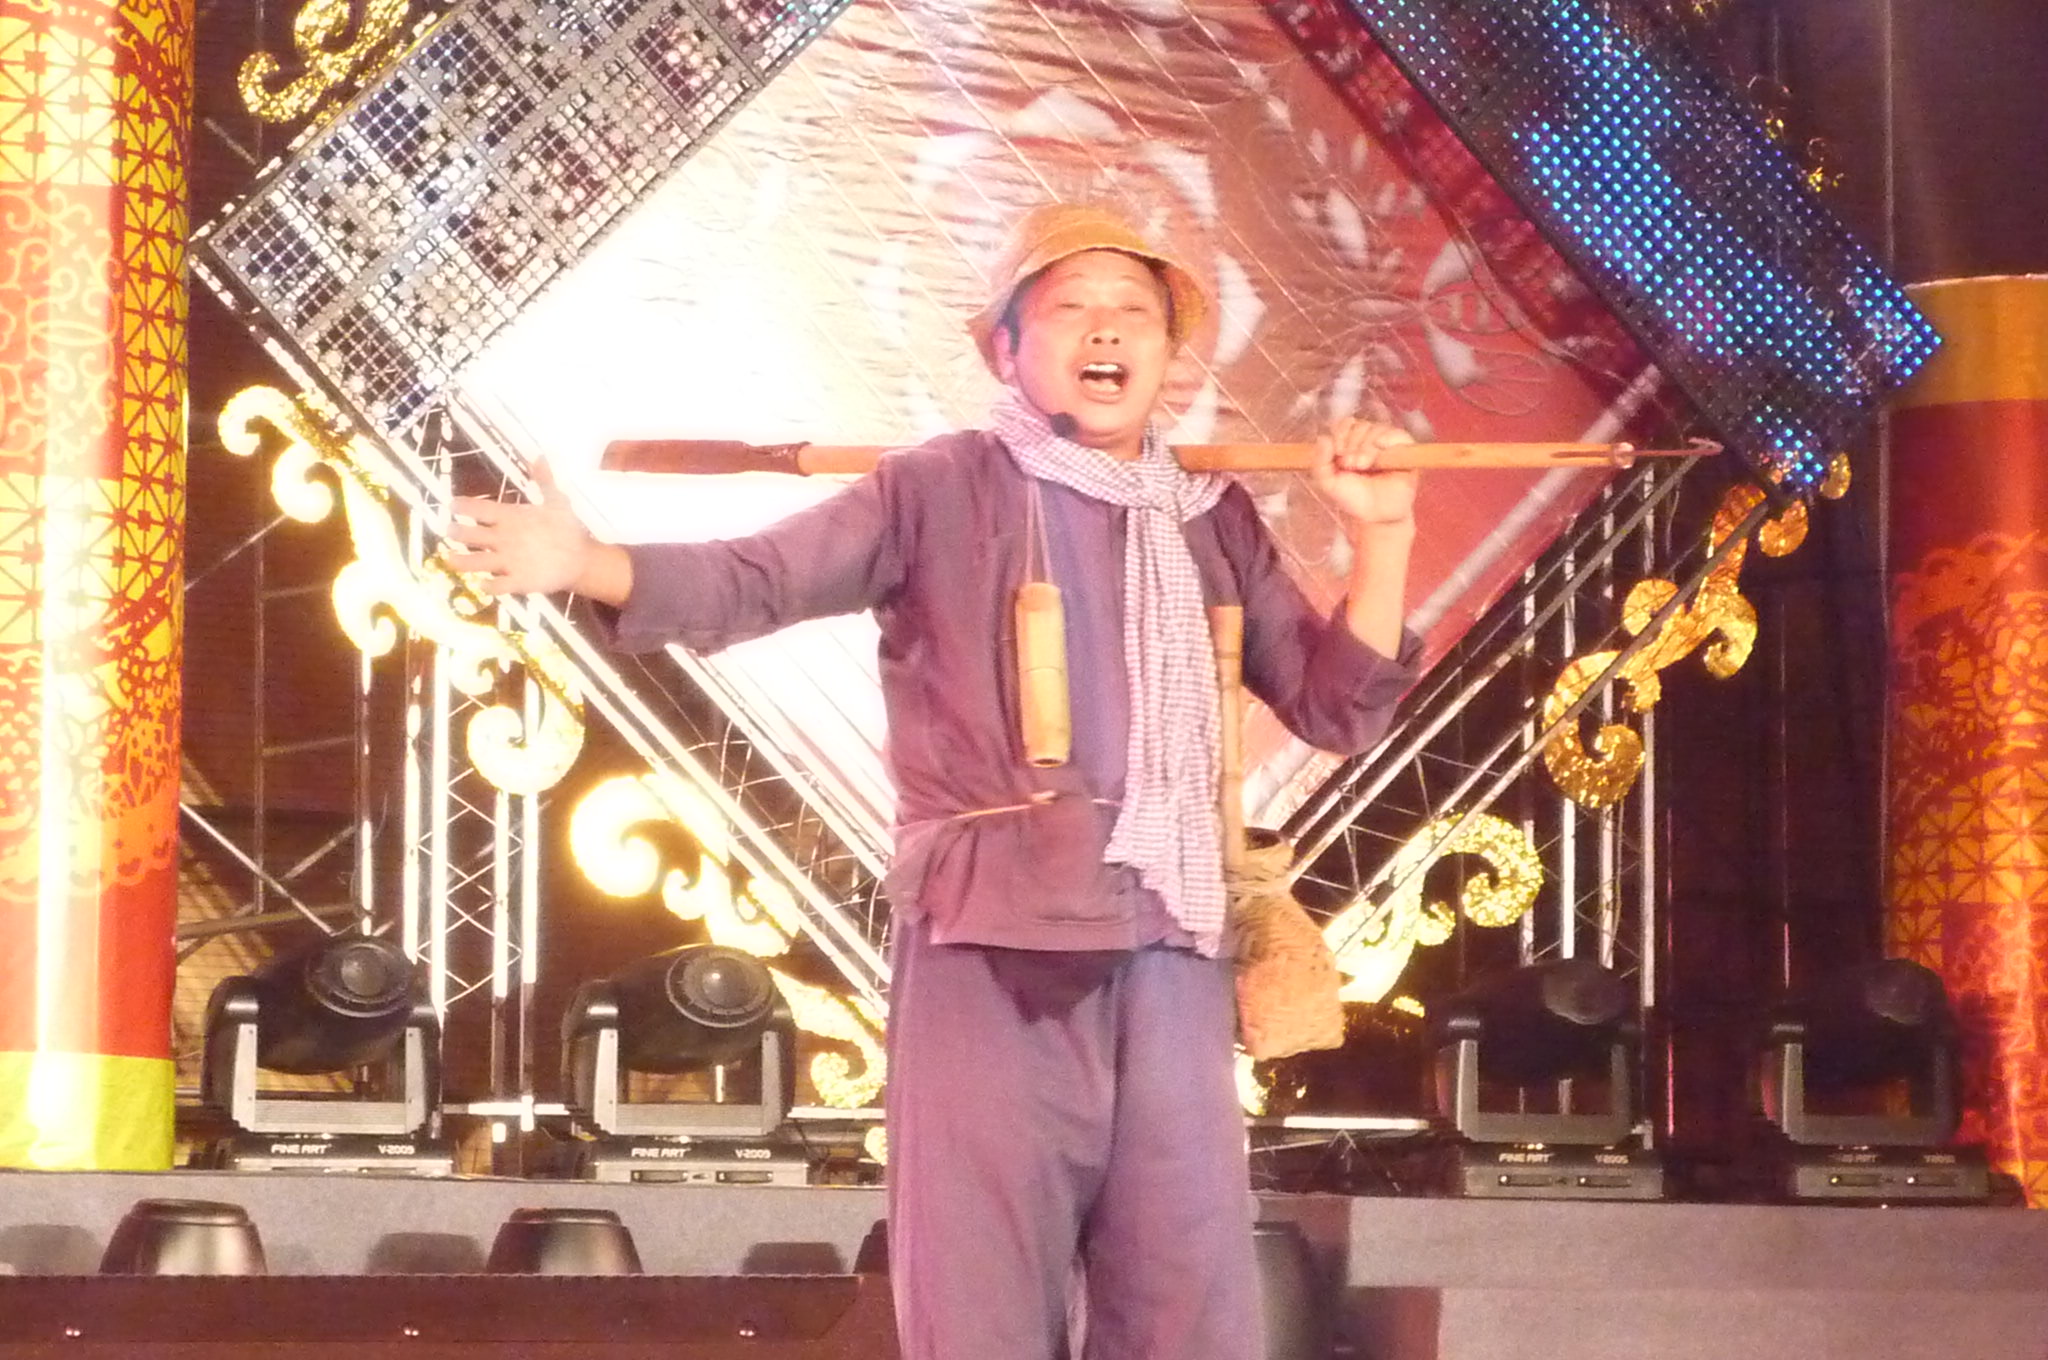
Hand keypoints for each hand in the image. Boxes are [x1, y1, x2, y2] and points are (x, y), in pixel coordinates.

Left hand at [443, 458, 598, 596]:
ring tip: (449, 559)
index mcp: (512, 517)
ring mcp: (510, 562)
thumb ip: (544, 481)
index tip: (451, 505)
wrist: (583, 560)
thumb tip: (540, 456)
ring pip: (476, 563)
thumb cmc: (567, 530)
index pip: (479, 509)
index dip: (462, 506)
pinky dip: (486, 586)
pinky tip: (480, 584)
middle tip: (449, 531)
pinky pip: (495, 586)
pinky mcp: (518, 582)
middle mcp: (506, 539)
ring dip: (460, 561)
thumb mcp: (558, 502)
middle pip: (470, 535)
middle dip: (456, 532)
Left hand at [1312, 416, 1418, 530]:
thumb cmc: (1353, 498)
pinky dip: (1385, 440)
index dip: (1340, 434)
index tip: (1337, 453)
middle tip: (1349, 464)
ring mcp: (1388, 443)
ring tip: (1362, 466)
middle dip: (1351, 443)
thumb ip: (1320, 462)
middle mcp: (1369, 439)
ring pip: (1376, 429)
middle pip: (1360, 425)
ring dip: (1366, 447)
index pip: (1346, 424)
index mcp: (1351, 442)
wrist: (1375, 515)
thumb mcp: (1328, 482)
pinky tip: (1378, 453)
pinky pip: (1396, 434)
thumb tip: (1323, 437)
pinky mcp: (1405, 449)